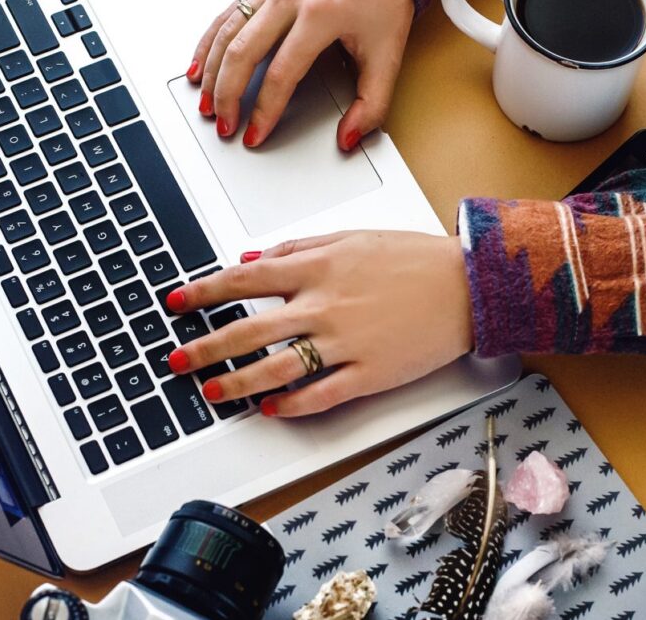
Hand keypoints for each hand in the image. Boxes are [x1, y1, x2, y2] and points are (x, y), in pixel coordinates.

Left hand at [165, 231, 473, 416]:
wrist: (469, 284)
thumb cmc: (414, 259)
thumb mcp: (350, 237)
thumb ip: (297, 248)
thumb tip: (252, 259)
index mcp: (317, 268)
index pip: (243, 280)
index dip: (202, 292)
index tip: (176, 302)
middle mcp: (323, 305)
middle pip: (247, 329)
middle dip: (205, 347)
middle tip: (176, 360)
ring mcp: (345, 343)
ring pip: (276, 367)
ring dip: (237, 383)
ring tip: (212, 392)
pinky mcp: (369, 374)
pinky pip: (321, 394)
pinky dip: (292, 405)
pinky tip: (270, 408)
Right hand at [187, 0, 413, 149]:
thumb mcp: (388, 53)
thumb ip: (373, 103)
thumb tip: (350, 138)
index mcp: (320, 15)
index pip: (281, 75)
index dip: (265, 111)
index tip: (256, 135)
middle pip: (243, 53)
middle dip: (228, 96)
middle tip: (225, 125)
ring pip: (227, 32)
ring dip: (211, 72)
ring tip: (206, 104)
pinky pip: (227, 14)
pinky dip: (208, 42)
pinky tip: (200, 65)